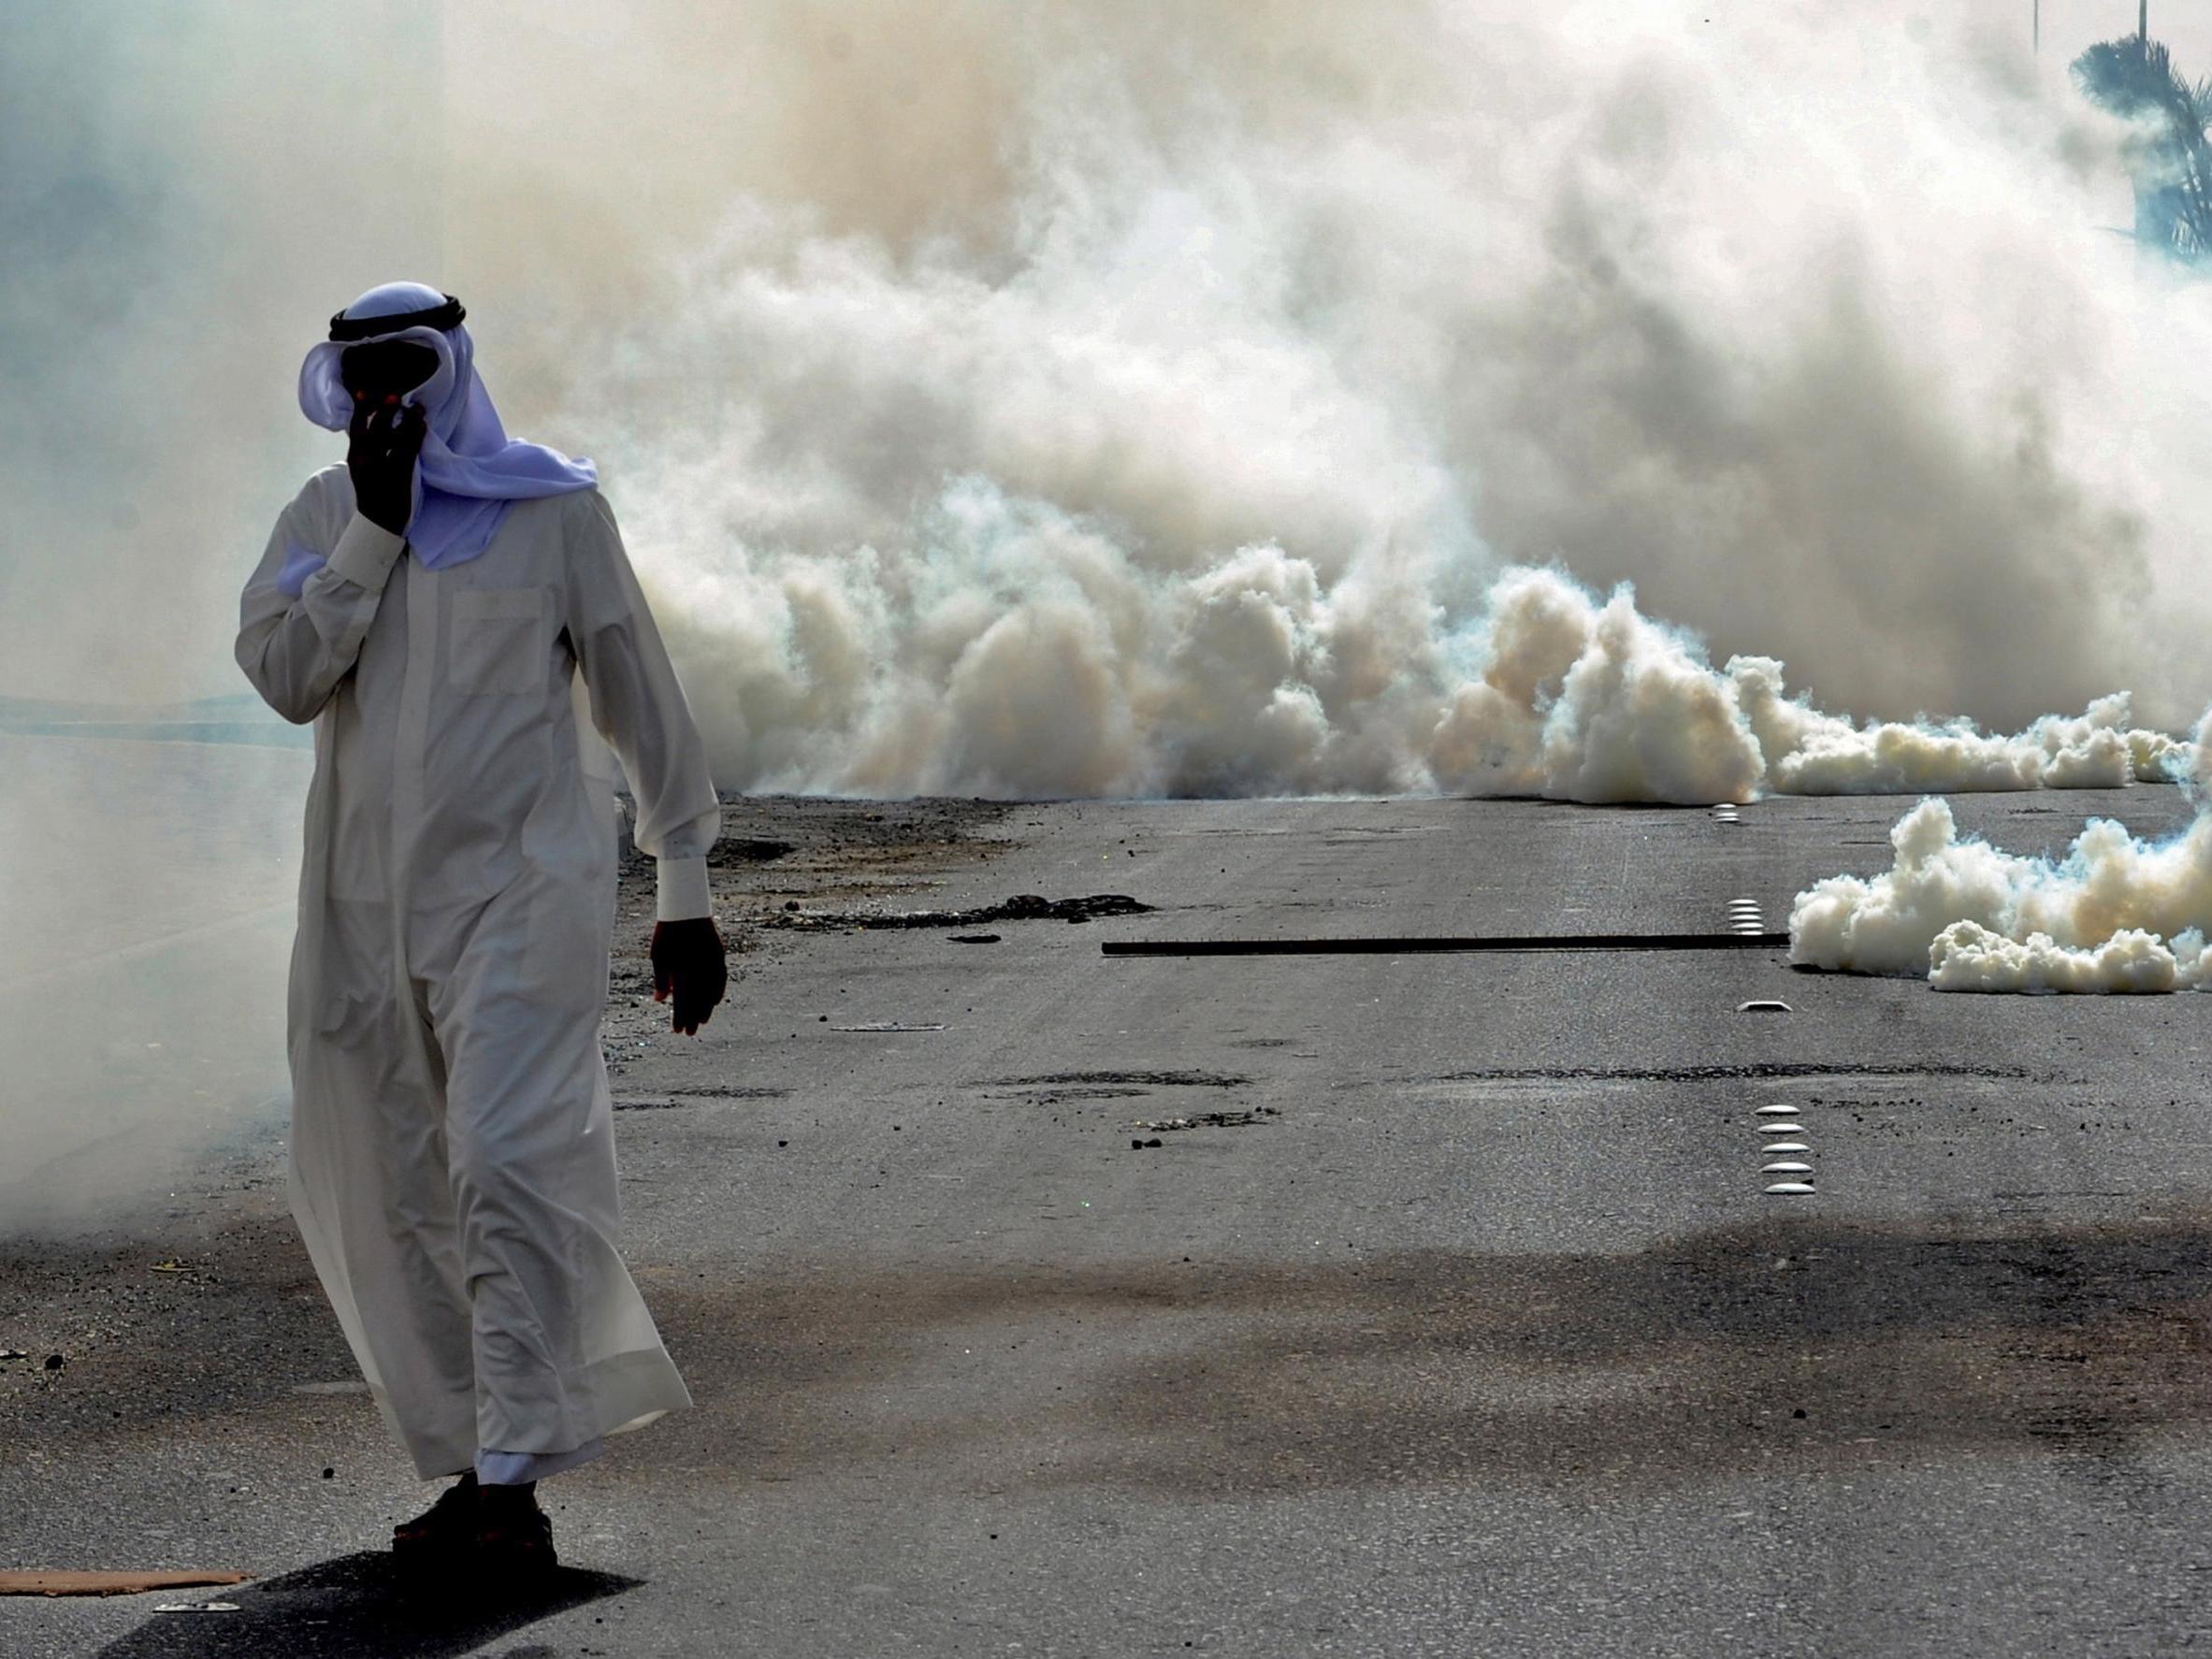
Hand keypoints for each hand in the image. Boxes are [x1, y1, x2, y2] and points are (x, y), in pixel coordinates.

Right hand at [347, 393, 427, 535]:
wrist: (380, 521)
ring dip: (407, 420)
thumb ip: (364, 450)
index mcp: (354, 457)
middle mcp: (365, 461)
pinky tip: (423, 425)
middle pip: (374, 430)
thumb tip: (373, 427)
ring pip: (394, 438)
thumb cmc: (373, 493)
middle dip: (384, 411)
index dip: (359, 409)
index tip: (363, 392)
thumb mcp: (361, 470)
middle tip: (394, 396)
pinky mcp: (400, 475)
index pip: (355, 428)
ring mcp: (382, 468)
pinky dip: (417, 435)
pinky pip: (409, 450)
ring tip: (417, 408)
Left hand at [650, 917, 726, 1035]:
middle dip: (693, 1017)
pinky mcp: (719, 954)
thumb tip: (661, 1001)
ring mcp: (710, 961)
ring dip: (706, 1008)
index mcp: (681, 969)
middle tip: (691, 1033)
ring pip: (710, 991)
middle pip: (697, 999)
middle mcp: (698, 967)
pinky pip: (720, 978)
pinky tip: (715, 1001)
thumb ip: (661, 979)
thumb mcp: (658, 955)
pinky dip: (718, 991)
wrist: (687, 909)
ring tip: (703, 1020)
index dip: (680, 1017)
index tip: (678, 1030)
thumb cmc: (668, 933)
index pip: (682, 1000)